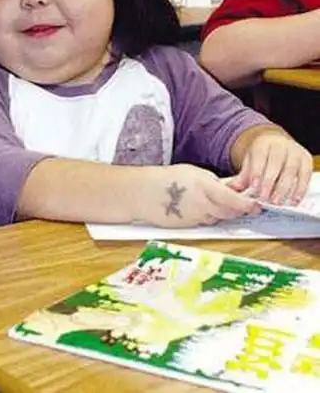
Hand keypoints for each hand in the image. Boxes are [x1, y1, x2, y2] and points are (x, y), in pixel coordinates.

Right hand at [141, 164, 258, 227]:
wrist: (143, 193)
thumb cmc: (166, 179)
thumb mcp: (194, 173)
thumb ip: (214, 182)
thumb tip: (232, 187)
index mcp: (206, 188)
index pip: (236, 201)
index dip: (249, 205)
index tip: (256, 204)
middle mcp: (204, 206)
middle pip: (231, 212)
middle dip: (238, 208)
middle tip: (242, 202)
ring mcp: (197, 218)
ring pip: (218, 217)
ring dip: (222, 211)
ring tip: (210, 199)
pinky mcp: (189, 227)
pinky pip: (205, 222)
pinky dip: (207, 216)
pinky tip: (197, 206)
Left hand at [228, 130, 312, 204]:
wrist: (277, 144)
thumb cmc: (262, 156)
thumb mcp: (249, 163)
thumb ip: (242, 177)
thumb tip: (231, 188)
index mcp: (263, 144)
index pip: (260, 156)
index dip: (257, 172)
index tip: (254, 187)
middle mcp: (280, 146)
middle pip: (276, 164)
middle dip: (270, 182)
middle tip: (265, 198)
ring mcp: (294, 152)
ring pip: (291, 169)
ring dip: (285, 188)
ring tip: (277, 201)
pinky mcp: (306, 160)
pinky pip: (305, 175)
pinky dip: (300, 188)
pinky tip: (292, 199)